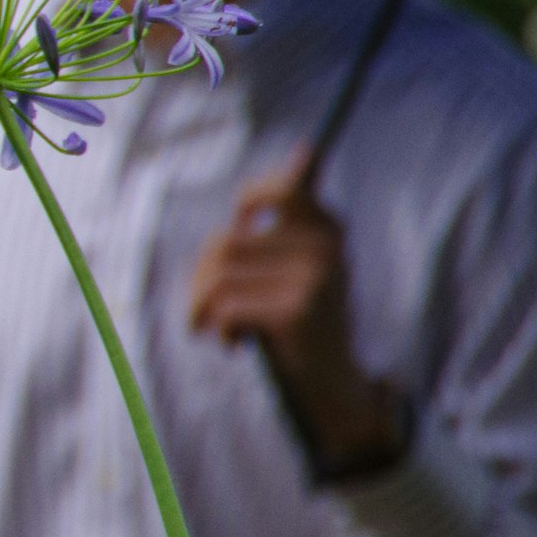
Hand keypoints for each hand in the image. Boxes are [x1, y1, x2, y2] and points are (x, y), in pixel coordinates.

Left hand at [188, 153, 403, 474]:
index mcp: (329, 230)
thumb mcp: (302, 264)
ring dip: (202, 306)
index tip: (242, 225)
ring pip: (218, 274)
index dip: (250, 201)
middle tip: (205, 308)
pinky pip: (226, 307)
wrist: (335, 388)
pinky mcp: (298, 310)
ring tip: (217, 327)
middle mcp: (327, 248)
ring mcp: (315, 278)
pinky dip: (217, 329)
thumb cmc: (303, 321)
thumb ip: (293, 216)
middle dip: (202, 277)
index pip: (284, 188)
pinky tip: (235, 343)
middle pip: (225, 242)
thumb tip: (308, 148)